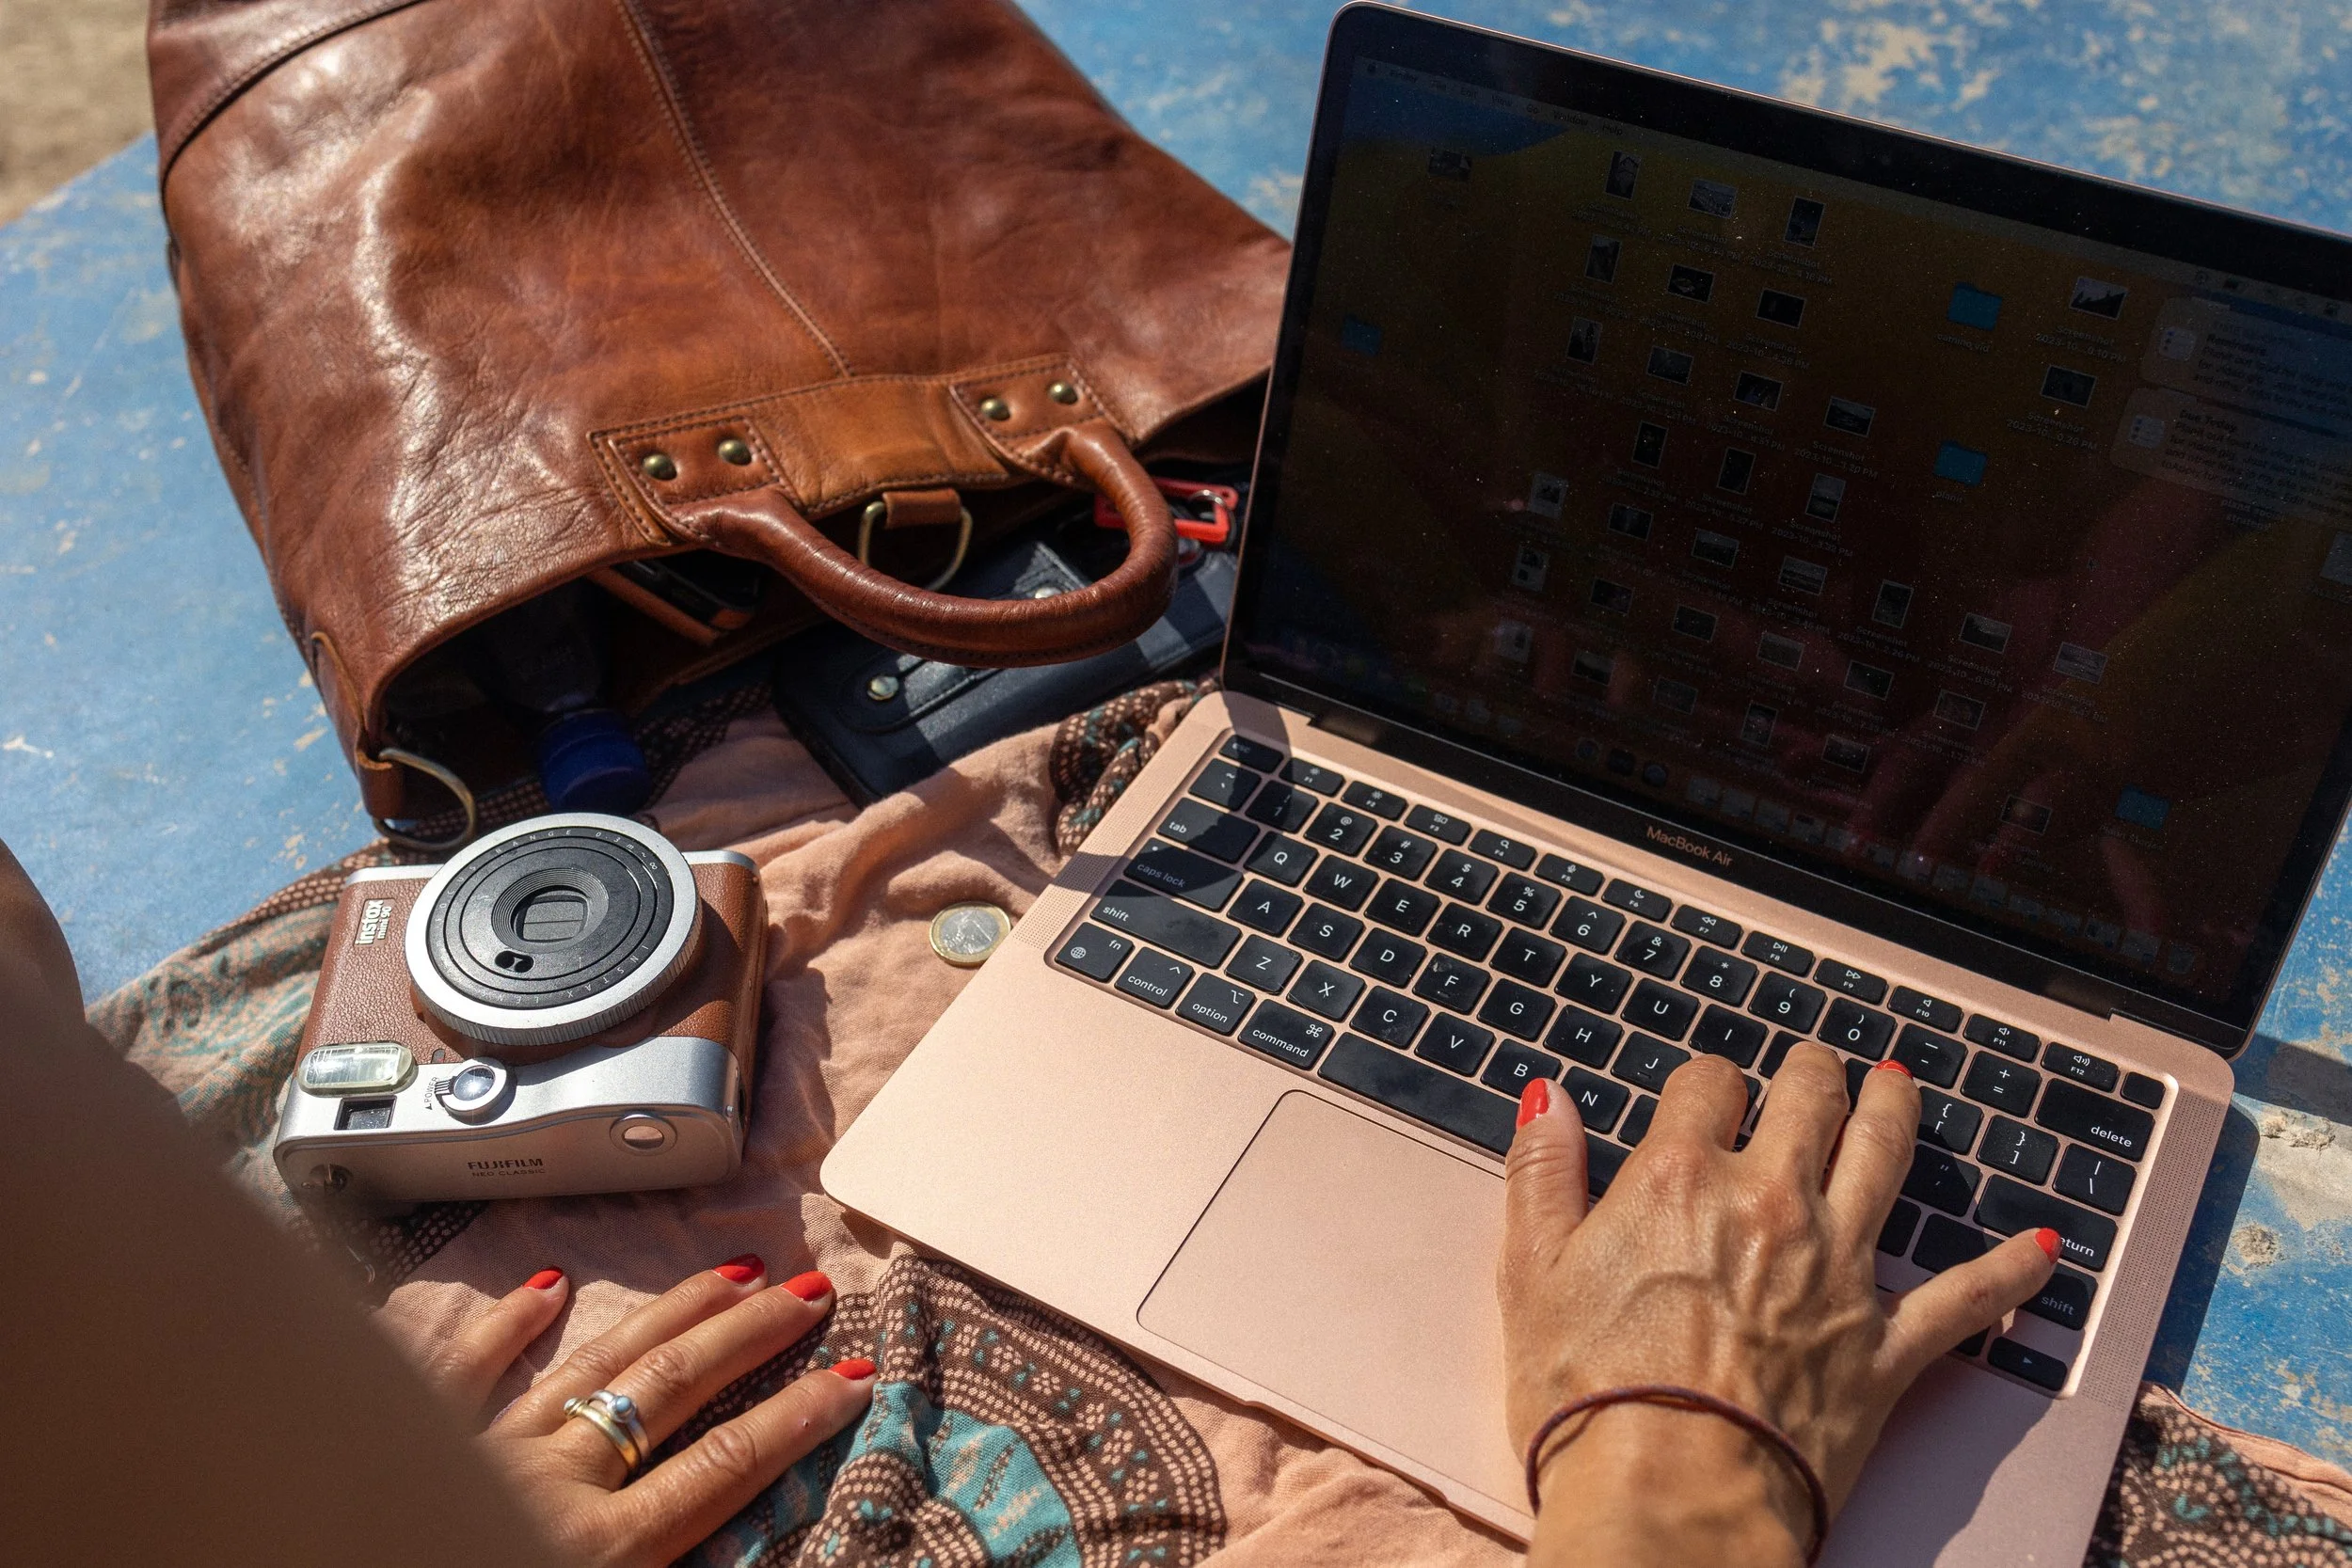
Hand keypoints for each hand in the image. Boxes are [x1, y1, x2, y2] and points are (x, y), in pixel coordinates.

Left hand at [406, 1256, 874, 1567]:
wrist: (285, 1556)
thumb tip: (754, 1560)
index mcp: (595, 1555)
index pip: (719, 1470)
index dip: (794, 1422)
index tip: (850, 1377)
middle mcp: (547, 1487)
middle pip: (669, 1394)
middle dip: (750, 1339)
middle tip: (811, 1293)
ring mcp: (478, 1456)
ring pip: (590, 1367)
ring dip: (668, 1316)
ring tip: (732, 1274)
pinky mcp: (407, 1446)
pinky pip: (460, 1371)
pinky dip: (507, 1326)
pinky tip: (547, 1285)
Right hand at [1499, 1045, 2057, 1566]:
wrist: (1671, 1500)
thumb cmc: (1590, 1399)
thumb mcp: (1530, 1273)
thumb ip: (1543, 1174)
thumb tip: (1548, 1099)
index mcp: (1679, 1179)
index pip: (1707, 1087)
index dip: (1706, 1084)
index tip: (1705, 1094)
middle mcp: (1770, 1204)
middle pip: (1808, 1102)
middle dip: (1810, 1076)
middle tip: (1814, 1069)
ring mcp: (1839, 1270)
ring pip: (1885, 1159)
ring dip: (1895, 1113)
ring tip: (1899, 1087)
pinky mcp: (1886, 1346)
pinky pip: (1966, 1297)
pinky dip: (2008, 1272)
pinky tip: (2040, 1249)